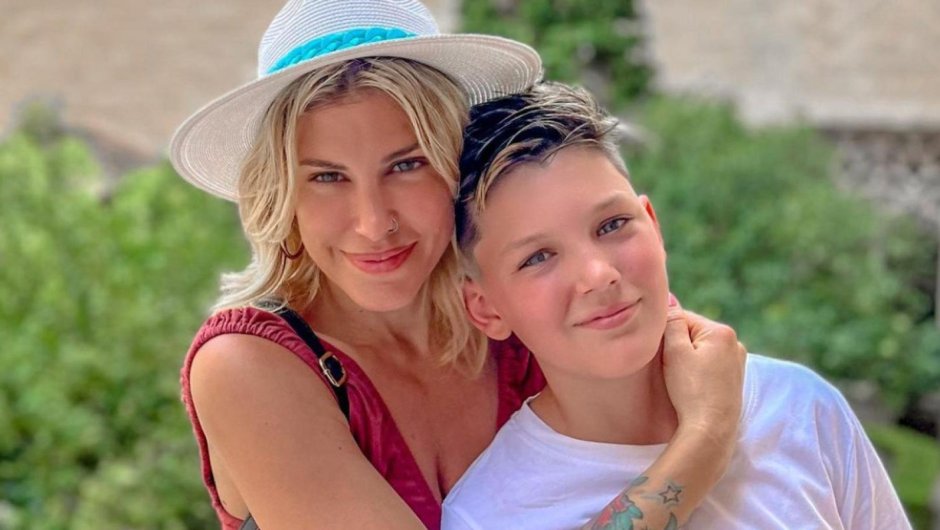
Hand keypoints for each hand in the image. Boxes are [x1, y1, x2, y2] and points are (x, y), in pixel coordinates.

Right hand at [661, 295, 746, 441]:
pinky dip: (698, 371)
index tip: (660, 352)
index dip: (666, 333)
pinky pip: (709, 365)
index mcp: (723, 332)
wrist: (711, 430)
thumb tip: (669, 299)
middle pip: (693, 334)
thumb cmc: (692, 390)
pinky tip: (691, 386)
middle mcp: (735, 344)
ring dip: (687, 359)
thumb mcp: (676, 352)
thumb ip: (672, 323)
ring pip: (701, 351)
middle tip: (669, 367)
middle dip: (678, 346)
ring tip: (680, 379)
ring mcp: (737, 363)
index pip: (684, 318)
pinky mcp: (734, 380)